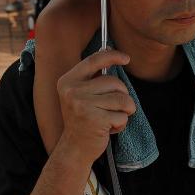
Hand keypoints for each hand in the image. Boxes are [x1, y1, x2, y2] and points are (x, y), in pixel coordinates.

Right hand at [55, 48, 135, 164]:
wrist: (75, 148)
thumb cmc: (83, 118)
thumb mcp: (81, 93)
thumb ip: (93, 73)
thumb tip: (108, 47)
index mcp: (68, 81)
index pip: (93, 60)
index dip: (112, 56)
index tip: (126, 58)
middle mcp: (72, 91)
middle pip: (114, 82)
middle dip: (122, 95)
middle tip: (114, 107)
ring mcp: (83, 106)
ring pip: (122, 99)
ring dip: (125, 110)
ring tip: (113, 117)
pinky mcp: (95, 120)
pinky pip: (122, 115)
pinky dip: (121, 123)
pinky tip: (109, 128)